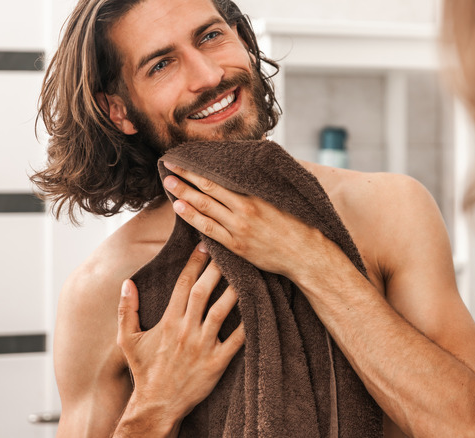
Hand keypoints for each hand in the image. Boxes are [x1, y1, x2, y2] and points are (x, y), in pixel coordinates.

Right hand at [116, 243, 244, 421]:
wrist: (157, 405)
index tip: (204, 246)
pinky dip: (248, 323)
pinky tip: (259, 307)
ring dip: (234, 290)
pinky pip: (237, 340)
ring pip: (222, 311)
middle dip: (217, 269)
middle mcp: (186, 330)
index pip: (183, 285)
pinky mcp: (217, 362)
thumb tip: (127, 283)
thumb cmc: (145, 371)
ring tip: (247, 273)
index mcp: (168, 321)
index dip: (195, 263)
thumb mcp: (127, 340)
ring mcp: (203, 346)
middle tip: (230, 251)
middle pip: (204, 291)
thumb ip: (126, 310)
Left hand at [162, 162, 328, 277]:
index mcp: (256, 195)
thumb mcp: (282, 197)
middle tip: (169, 164)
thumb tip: (258, 158)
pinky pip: (209, 229)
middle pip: (208, 188)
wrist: (306, 254)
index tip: (186, 157)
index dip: (200, 167)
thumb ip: (265, 181)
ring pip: (205, 207)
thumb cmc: (298, 224)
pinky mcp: (236, 246)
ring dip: (184, 193)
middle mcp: (245, 209)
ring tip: (169, 183)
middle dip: (186, 175)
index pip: (221, 176)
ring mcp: (238, 228)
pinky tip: (180, 208)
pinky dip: (192, 217)